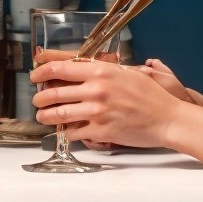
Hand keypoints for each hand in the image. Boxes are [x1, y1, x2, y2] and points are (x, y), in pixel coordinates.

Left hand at [28, 56, 184, 147]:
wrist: (167, 118)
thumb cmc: (150, 95)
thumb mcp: (126, 72)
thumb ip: (103, 70)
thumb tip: (81, 68)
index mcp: (101, 71)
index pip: (60, 68)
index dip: (41, 71)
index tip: (35, 75)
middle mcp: (96, 90)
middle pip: (53, 93)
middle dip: (40, 98)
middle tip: (37, 100)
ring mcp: (97, 112)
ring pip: (58, 115)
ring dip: (45, 117)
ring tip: (43, 117)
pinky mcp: (100, 131)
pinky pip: (73, 133)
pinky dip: (66, 133)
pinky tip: (65, 131)